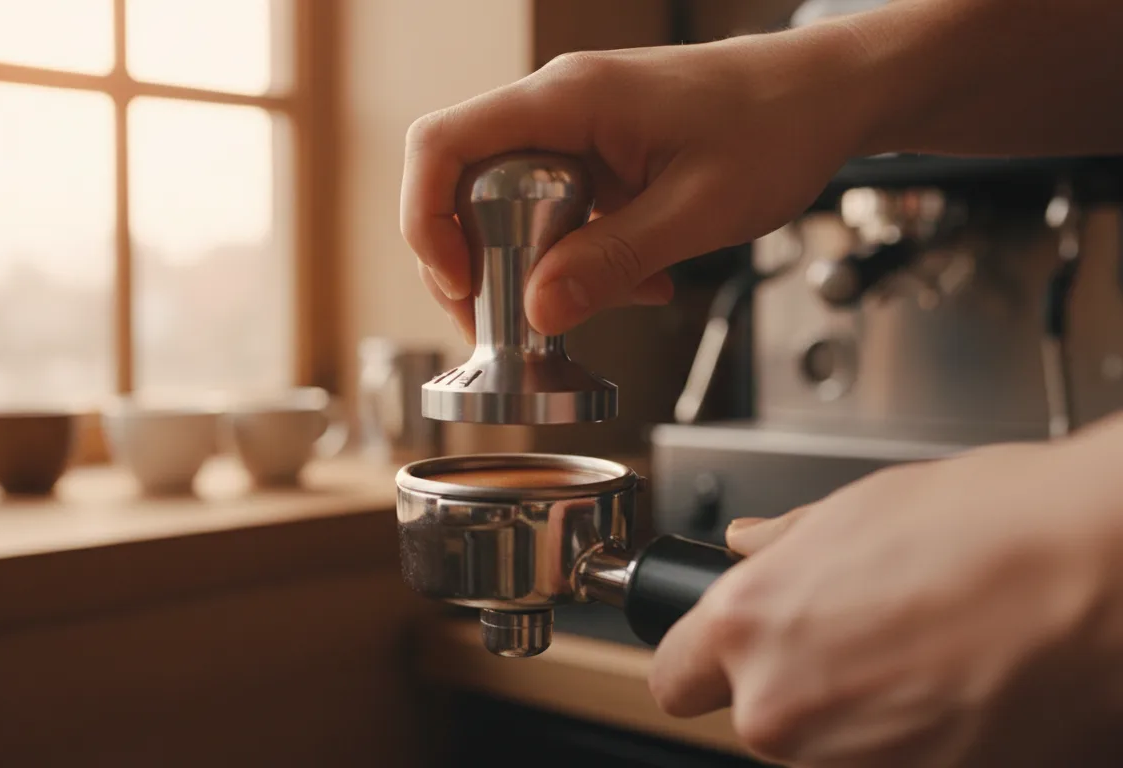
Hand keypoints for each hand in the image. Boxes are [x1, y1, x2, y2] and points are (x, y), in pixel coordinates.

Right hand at [401, 20, 876, 339]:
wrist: (830, 93)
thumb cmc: (779, 124)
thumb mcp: (699, 211)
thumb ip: (613, 261)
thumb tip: (539, 310)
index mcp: (569, 99)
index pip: (444, 144)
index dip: (427, 218)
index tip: (456, 281)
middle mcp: (560, 107)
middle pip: (464, 182)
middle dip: (472, 259)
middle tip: (504, 319)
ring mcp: (577, 130)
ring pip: (508, 204)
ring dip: (529, 265)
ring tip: (576, 308)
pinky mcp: (600, 155)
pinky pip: (557, 210)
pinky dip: (576, 256)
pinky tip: (631, 284)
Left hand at [649, 418, 1122, 766]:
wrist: (1106, 574)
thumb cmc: (996, 529)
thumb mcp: (859, 508)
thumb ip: (783, 546)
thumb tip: (749, 547)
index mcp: (750, 628)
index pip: (674, 677)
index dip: (700, 661)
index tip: (719, 654)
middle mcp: (785, 710)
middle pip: (760, 713)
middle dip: (797, 678)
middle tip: (864, 630)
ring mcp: (854, 765)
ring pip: (825, 746)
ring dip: (859, 713)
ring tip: (924, 652)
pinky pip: (889, 766)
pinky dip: (914, 739)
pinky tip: (954, 686)